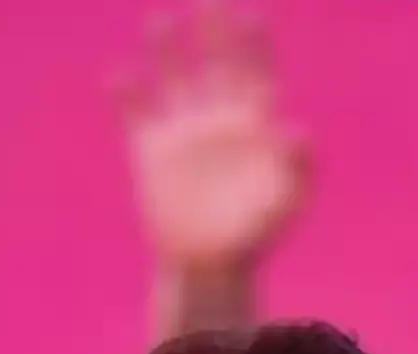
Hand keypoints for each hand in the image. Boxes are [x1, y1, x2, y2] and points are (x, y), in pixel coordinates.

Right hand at [113, 2, 310, 272]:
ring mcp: (183, 133)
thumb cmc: (256, 234)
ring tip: (159, 19)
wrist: (211, 264)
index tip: (249, 14)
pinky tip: (119, 74)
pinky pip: (136, 114)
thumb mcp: (287, 203)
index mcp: (253, 125)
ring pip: (174, 79)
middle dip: (211, 30)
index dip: (253, 43)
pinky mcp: (151, 153)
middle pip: (215, 63)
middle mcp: (217, 119)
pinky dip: (126, 94)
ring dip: (167, 50)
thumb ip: (297, 167)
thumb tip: (299, 129)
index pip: (255, 72)